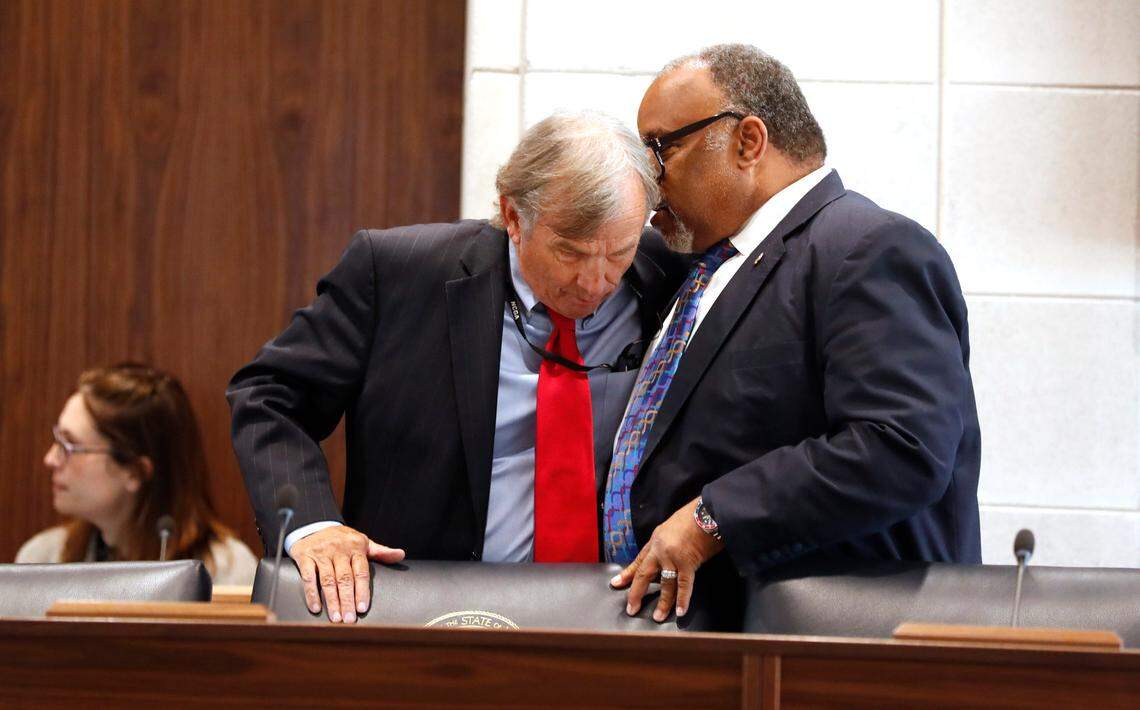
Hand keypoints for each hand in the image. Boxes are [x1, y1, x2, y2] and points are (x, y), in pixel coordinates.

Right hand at [288, 525, 404, 623]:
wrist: (314, 525)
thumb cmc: (343, 539)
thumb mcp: (363, 542)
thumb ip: (381, 552)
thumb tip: (401, 555)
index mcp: (356, 547)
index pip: (361, 572)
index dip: (362, 591)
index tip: (362, 608)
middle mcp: (338, 549)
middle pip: (344, 579)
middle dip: (347, 600)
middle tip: (349, 619)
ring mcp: (321, 553)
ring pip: (327, 580)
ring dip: (332, 601)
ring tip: (336, 618)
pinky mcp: (305, 556)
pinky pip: (308, 577)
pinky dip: (311, 594)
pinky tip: (316, 608)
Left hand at [609, 497, 723, 621]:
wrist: (707, 511)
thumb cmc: (693, 516)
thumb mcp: (672, 526)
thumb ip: (666, 542)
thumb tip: (667, 558)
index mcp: (656, 540)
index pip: (638, 560)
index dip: (627, 573)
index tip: (617, 583)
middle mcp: (660, 549)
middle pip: (644, 574)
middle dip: (636, 593)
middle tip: (631, 609)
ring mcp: (672, 557)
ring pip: (664, 584)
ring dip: (662, 602)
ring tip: (658, 617)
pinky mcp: (688, 562)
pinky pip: (684, 584)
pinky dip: (682, 599)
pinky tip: (680, 611)